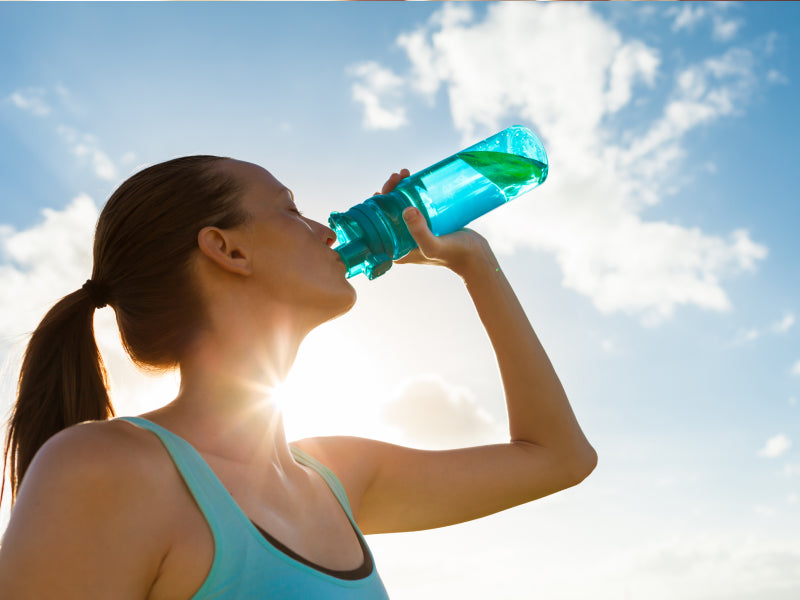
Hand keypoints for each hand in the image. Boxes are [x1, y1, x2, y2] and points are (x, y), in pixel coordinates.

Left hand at [377, 169, 497, 277]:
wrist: (476, 257)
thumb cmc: (454, 255)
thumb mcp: (434, 246)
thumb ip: (420, 232)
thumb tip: (406, 210)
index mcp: (396, 250)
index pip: (378, 225)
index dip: (376, 206)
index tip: (382, 190)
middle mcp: (401, 242)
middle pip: (387, 213)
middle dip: (388, 192)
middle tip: (397, 176)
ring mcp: (413, 233)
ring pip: (400, 206)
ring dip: (399, 189)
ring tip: (404, 174)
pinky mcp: (426, 225)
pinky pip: (413, 205)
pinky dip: (411, 192)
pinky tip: (413, 180)